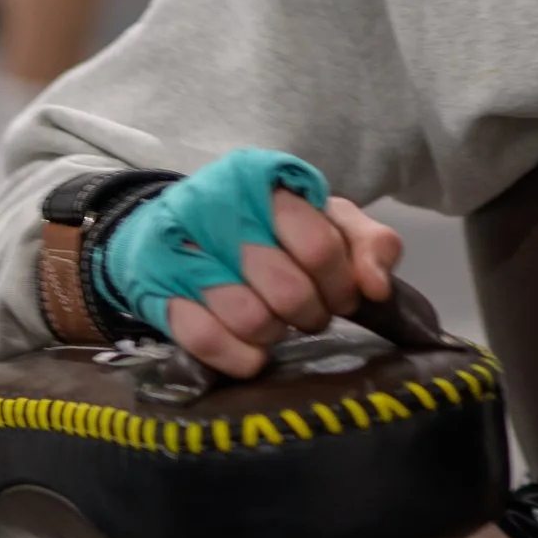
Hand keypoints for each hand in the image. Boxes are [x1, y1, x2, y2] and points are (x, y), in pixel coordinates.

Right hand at [102, 153, 403, 379]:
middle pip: (288, 290)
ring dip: (274, 334)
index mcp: (265, 180)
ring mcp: (183, 251)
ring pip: (249, 319)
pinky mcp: (159, 292)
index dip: (341, 285)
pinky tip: (252, 352)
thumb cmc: (266, 227)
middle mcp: (218, 208)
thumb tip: (378, 288)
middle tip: (309, 314)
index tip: (342, 297)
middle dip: (310, 314)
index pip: (320, 247)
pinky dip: (240, 357)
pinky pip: (207, 341)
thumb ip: (367, 243)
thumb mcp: (324, 219)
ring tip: (276, 324)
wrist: (177, 232)